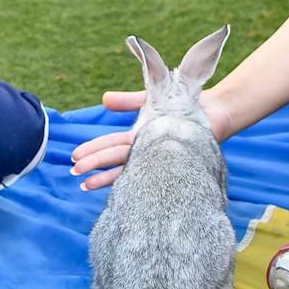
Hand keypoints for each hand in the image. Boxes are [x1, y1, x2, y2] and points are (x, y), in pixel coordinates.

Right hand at [70, 90, 234, 190]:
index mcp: (140, 136)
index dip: (94, 150)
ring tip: (86, 186)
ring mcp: (159, 158)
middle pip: (116, 157)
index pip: (112, 144)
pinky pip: (155, 172)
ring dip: (108, 177)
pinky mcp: (173, 162)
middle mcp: (147, 150)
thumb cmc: (184, 105)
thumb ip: (128, 101)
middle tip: (74, 171)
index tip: (75, 158)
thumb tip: (103, 99)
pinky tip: (123, 190)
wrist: (214, 111)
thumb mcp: (152, 99)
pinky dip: (139, 178)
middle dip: (95, 164)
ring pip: (130, 168)